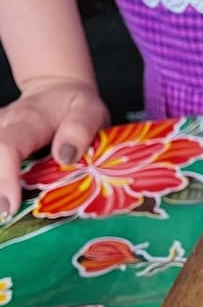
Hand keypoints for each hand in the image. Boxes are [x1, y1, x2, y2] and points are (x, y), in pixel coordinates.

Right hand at [0, 76, 108, 216]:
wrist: (57, 90)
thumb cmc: (75, 105)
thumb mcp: (89, 110)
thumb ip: (80, 129)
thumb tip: (65, 156)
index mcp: (28, 120)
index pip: (8, 147)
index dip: (5, 178)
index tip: (10, 205)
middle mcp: (5, 126)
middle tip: (6, 216)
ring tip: (6, 212)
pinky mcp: (0, 142)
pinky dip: (1, 181)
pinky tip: (6, 198)